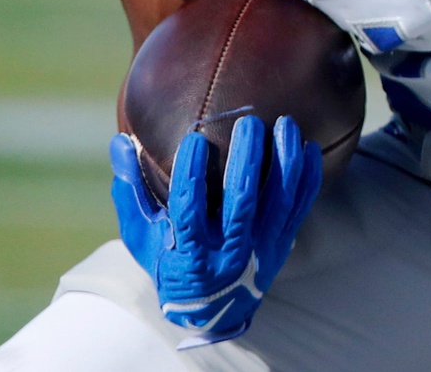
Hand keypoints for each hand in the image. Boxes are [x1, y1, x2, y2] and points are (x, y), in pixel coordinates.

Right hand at [110, 116, 321, 347]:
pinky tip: (310, 148)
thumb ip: (130, 191)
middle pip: (241, 203)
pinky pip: (300, 208)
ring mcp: (260, 250)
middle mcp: (228, 254)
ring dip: (284, 162)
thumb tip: (120, 141)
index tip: (193, 138)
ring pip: (278, 203)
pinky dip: (307, 179)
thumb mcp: (142, 236)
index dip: (190, 174)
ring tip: (286, 124)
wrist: (212, 308)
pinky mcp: (281, 244)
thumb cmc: (169, 260)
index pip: (189, 211)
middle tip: (249, 122)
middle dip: (247, 160)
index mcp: (189, 253)